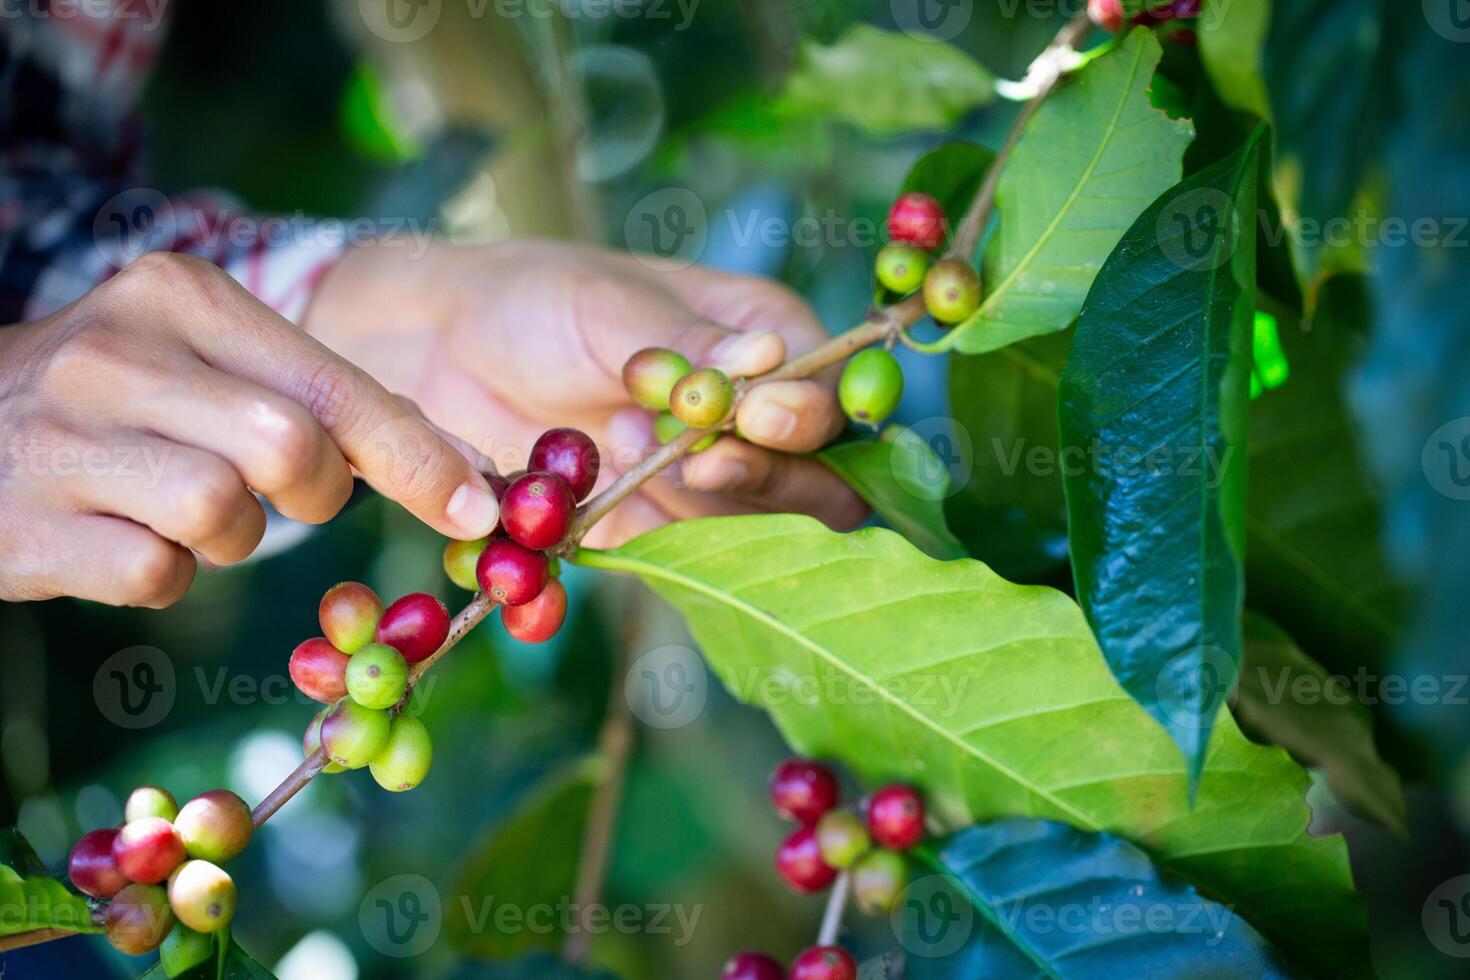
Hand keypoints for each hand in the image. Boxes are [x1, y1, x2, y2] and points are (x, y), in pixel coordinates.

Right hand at [0, 253, 500, 606]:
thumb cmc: (110, 403)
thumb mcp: (204, 364)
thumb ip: (321, 401)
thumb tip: (462, 468)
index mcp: (183, 295)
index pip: (333, 382)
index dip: (417, 454)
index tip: (479, 504)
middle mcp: (119, 350)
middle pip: (291, 447)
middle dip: (316, 492)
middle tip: (285, 494)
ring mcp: (65, 436)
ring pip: (225, 514)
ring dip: (229, 537)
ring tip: (177, 507)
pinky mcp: (30, 525)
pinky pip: (156, 575)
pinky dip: (162, 574)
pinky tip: (119, 534)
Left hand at [303, 240, 867, 547]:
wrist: (439, 353)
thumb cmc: (533, 301)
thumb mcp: (609, 306)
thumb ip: (687, 343)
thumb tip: (771, 356)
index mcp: (765, 338)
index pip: (827, 398)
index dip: (805, 419)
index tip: (750, 418)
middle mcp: (753, 419)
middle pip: (817, 485)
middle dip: (764, 482)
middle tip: (695, 466)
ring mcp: (709, 482)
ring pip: (761, 537)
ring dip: (701, 515)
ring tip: (620, 450)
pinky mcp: (657, 530)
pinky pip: (684, 564)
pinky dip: (653, 557)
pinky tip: (596, 510)